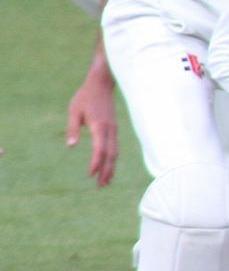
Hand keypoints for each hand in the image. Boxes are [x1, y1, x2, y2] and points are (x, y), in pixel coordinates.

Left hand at [66, 56, 118, 186]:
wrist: (102, 84)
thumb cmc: (85, 97)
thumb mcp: (74, 111)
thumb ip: (72, 129)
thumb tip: (71, 146)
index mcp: (99, 126)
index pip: (100, 149)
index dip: (96, 163)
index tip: (90, 174)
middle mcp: (109, 130)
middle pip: (111, 155)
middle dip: (107, 171)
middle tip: (101, 186)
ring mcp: (114, 129)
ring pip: (115, 153)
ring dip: (111, 168)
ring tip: (106, 182)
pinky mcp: (114, 129)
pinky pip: (115, 147)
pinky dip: (113, 159)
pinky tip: (109, 166)